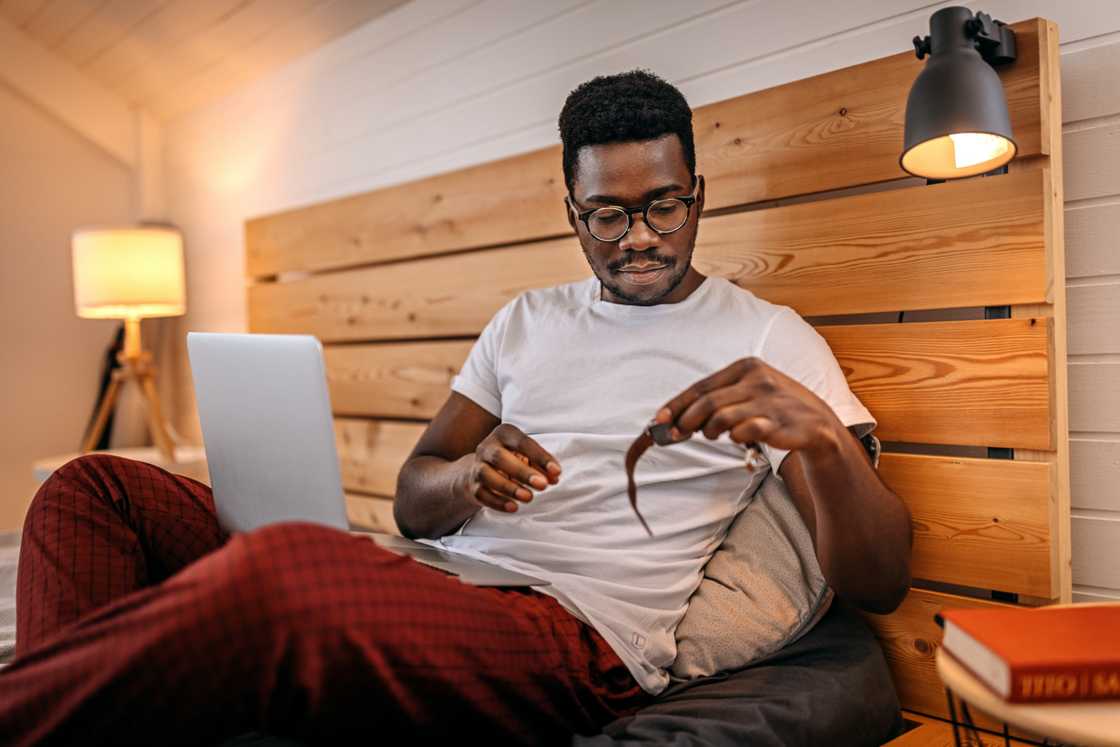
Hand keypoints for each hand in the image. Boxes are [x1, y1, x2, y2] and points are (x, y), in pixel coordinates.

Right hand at [456, 423, 561, 512]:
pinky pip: (482, 494)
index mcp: (504, 434)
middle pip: (500, 457)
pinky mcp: (473, 485)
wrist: (480, 470)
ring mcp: (477, 466)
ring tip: (529, 498)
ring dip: (509, 488)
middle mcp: (487, 447)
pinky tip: (513, 507)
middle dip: (522, 472)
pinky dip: (497, 502)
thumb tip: (554, 478)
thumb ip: (542, 466)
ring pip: (487, 475)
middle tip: (542, 485)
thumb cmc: (512, 459)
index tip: (556, 472)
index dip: (540, 457)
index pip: (523, 442)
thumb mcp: (528, 457)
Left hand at [653, 357, 842, 458]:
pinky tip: (738, 437)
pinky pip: (744, 432)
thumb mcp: (747, 392)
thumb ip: (716, 400)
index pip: (702, 386)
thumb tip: (675, 417)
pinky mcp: (779, 422)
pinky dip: (735, 437)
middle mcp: (758, 379)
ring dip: (711, 431)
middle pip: (707, 402)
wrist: (816, 423)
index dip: (677, 403)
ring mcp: (769, 400)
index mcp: (747, 366)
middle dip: (686, 420)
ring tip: (713, 434)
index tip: (658, 419)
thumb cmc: (772, 407)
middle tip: (677, 434)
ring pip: (722, 418)